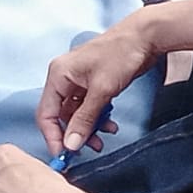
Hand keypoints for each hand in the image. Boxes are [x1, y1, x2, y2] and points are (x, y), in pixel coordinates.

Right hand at [37, 15, 155, 154]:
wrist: (146, 36)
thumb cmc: (121, 53)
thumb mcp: (102, 90)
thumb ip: (85, 119)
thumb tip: (71, 144)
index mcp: (59, 75)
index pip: (46, 114)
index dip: (53, 137)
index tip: (64, 156)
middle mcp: (65, 78)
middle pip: (61, 116)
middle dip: (74, 134)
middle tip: (87, 150)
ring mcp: (80, 81)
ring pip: (77, 114)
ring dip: (89, 129)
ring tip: (103, 141)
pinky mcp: (94, 84)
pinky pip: (89, 108)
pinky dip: (98, 119)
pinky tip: (110, 125)